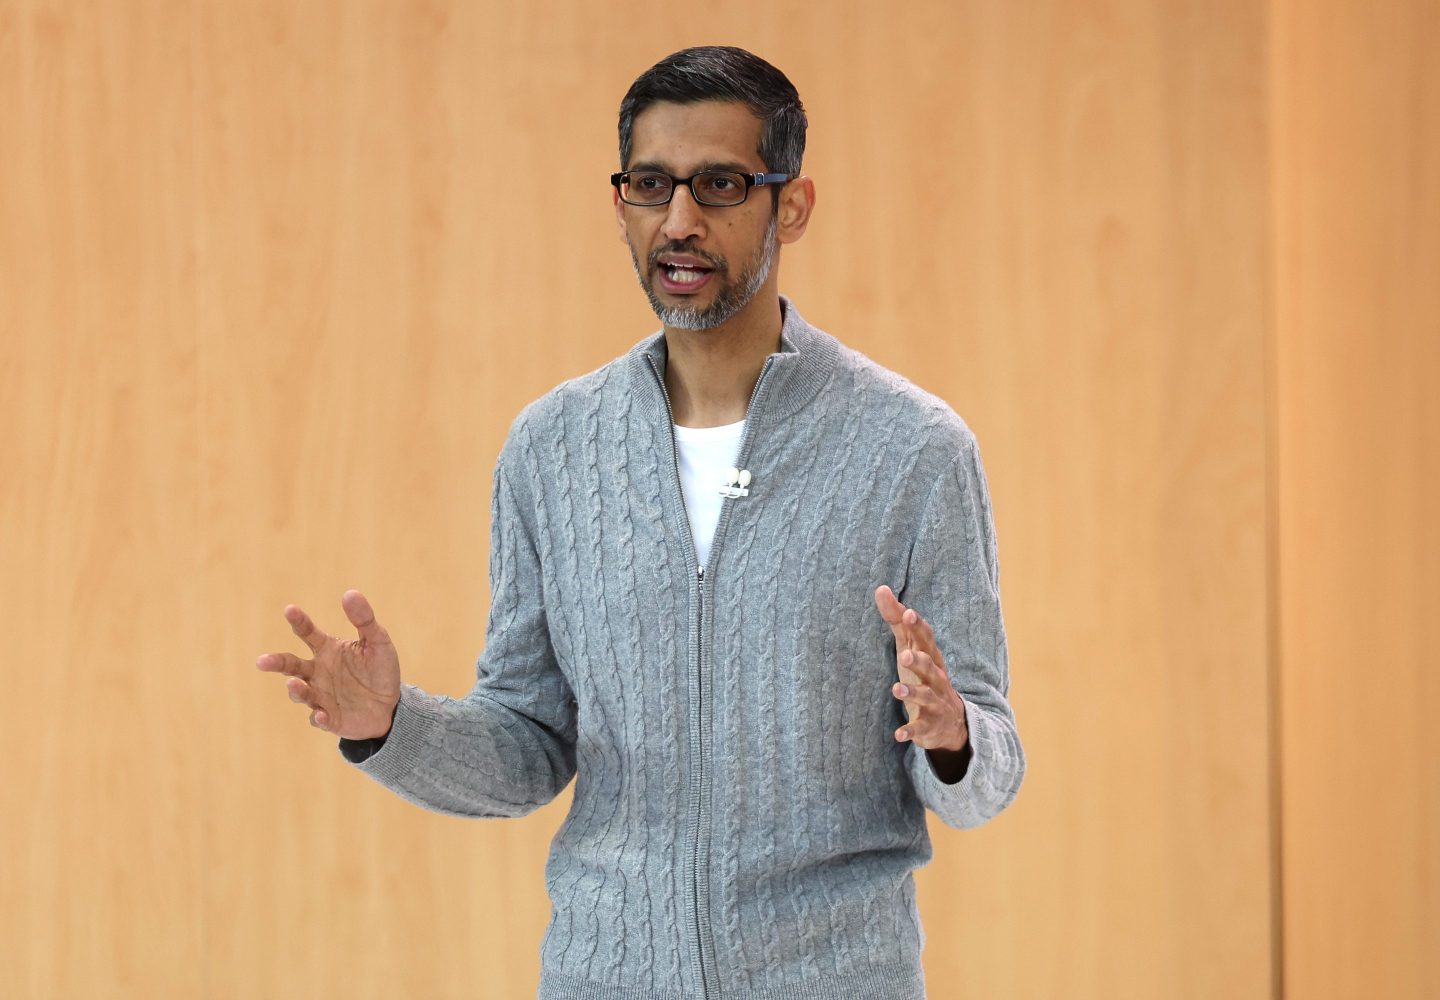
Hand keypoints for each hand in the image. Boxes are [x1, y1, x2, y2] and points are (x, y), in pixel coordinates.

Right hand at [255, 590, 400, 738]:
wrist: (391, 706)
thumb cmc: (380, 670)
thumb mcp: (378, 642)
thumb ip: (364, 620)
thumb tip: (350, 593)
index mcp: (327, 650)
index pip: (307, 633)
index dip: (298, 621)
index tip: (289, 610)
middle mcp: (317, 672)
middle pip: (291, 666)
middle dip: (276, 663)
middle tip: (262, 661)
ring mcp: (321, 696)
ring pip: (301, 693)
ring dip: (297, 690)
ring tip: (294, 683)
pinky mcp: (330, 719)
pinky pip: (320, 719)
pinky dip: (319, 718)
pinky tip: (322, 715)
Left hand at [874, 585, 968, 753]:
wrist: (951, 722)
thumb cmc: (924, 675)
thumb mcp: (910, 647)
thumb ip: (896, 620)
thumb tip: (880, 588)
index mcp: (931, 657)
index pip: (926, 638)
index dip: (917, 626)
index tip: (907, 612)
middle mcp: (937, 679)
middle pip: (930, 667)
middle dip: (919, 660)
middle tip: (904, 655)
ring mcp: (936, 703)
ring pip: (927, 697)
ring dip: (912, 694)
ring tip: (897, 691)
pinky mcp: (929, 726)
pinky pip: (921, 729)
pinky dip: (911, 732)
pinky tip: (898, 735)